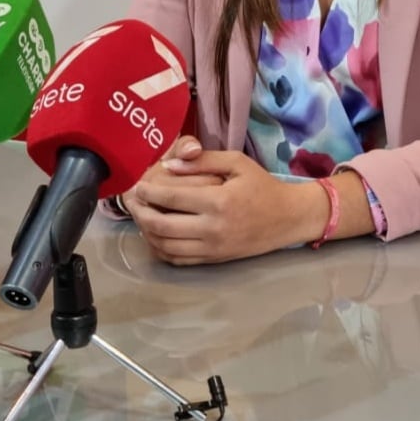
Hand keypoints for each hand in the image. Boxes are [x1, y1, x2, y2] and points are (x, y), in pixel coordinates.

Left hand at [123, 140, 325, 264]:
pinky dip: (160, 249)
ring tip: (140, 217)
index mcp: (219, 201)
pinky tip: (155, 235)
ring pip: (165, 245)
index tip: (137, 185)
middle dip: (140, 212)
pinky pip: (177, 259)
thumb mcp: (238, 163)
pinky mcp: (213, 260)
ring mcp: (212, 248)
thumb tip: (169, 165)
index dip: (148, 192)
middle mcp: (213, 228)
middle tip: (132, 202)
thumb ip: (203, 161)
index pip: (172, 198)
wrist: (287, 218)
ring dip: (146, 232)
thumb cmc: (262, 186)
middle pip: (162, 224)